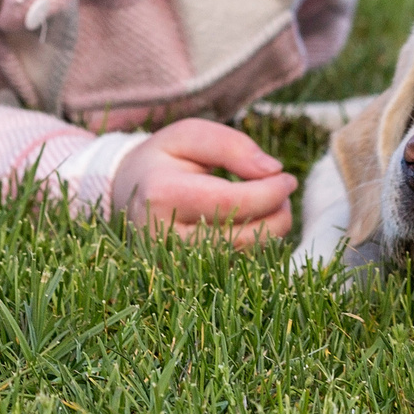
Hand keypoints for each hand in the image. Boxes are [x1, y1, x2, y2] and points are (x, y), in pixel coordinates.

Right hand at [111, 119, 297, 247]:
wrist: (126, 194)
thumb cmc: (163, 160)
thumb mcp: (189, 135)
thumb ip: (231, 145)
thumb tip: (273, 171)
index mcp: (162, 195)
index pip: (232, 203)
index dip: (270, 192)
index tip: (287, 178)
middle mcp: (165, 237)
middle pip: (243, 236)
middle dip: (277, 213)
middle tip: (282, 188)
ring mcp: (174, 263)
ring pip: (244, 255)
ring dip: (271, 229)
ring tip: (268, 201)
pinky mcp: (187, 277)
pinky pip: (237, 264)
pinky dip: (255, 242)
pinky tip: (253, 219)